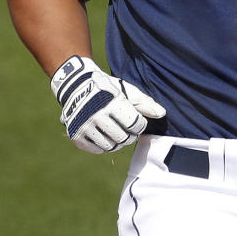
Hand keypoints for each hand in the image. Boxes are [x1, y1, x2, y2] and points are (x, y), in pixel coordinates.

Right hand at [49, 55, 166, 153]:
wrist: (75, 85)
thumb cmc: (107, 89)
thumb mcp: (127, 91)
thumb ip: (145, 103)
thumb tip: (161, 114)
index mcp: (112, 103)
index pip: (135, 125)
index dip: (140, 124)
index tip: (136, 120)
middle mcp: (96, 115)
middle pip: (124, 138)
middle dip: (130, 135)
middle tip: (126, 128)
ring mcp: (84, 126)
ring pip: (111, 146)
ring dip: (117, 142)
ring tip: (116, 131)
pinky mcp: (76, 134)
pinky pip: (97, 150)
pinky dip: (103, 145)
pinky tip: (103, 135)